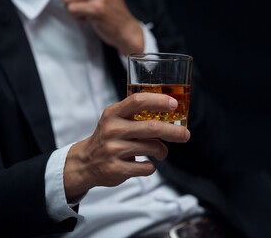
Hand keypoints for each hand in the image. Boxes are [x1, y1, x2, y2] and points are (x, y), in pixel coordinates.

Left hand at [63, 0, 143, 54]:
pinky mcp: (97, 8)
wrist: (128, 32)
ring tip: (84, 14)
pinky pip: (72, 9)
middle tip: (81, 9)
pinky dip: (76, 17)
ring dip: (72, 10)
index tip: (79, 4)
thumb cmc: (114, 16)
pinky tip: (86, 20)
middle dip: (70, 2)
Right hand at [63, 93, 190, 201]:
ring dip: (163, 151)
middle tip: (185, 135)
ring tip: (162, 152)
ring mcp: (113, 150)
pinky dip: (152, 166)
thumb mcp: (114, 119)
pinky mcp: (116, 169)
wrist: (85, 162)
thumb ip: (134, 113)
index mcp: (113, 114)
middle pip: (152, 127)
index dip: (159, 101)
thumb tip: (169, 109)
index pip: (138, 101)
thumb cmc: (108, 138)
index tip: (174, 104)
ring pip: (152, 148)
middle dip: (174, 132)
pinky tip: (146, 164)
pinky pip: (146, 168)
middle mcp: (112, 130)